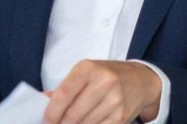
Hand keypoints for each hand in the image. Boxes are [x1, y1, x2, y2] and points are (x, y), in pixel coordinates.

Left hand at [43, 60, 160, 123]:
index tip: (46, 120)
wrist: (141, 80)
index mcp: (89, 69)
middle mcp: (104, 82)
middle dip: (61, 123)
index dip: (51, 111)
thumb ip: (65, 87)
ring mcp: (115, 101)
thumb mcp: (86, 73)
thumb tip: (44, 100)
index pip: (63, 94)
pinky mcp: (121, 117)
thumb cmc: (108, 75)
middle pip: (73, 114)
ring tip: (72, 123)